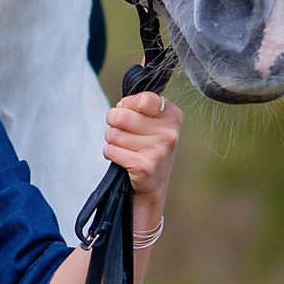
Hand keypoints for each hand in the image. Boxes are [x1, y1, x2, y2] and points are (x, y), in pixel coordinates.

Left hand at [103, 91, 180, 227]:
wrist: (153, 184)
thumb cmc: (149, 148)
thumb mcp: (154, 123)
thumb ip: (140, 107)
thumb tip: (120, 105)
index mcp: (172, 116)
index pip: (143, 99)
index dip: (128, 103)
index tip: (129, 111)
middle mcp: (169, 132)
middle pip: (122, 115)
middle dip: (113, 121)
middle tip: (119, 129)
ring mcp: (158, 150)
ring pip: (113, 133)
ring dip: (112, 140)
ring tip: (124, 146)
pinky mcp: (144, 166)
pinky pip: (110, 150)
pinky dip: (110, 153)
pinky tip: (123, 158)